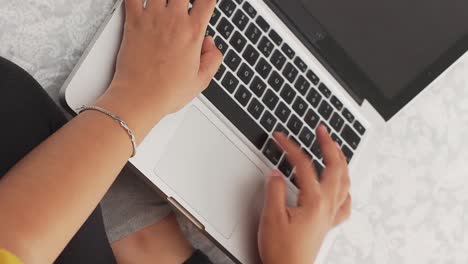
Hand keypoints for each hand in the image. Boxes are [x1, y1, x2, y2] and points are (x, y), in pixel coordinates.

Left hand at [97, 0, 222, 139]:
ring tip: (166, 4)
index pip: (207, 1)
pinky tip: (143, 1)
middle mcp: (173, 21)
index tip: (206, 2)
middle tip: (183, 5)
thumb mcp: (201, 81)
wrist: (139, 97)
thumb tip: (211, 44)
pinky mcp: (133, 21)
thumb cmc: (166, 92)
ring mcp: (152, 18)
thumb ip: (213, 59)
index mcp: (193, 33)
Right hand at [258, 125, 350, 263]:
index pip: (303, 166)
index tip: (280, 137)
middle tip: (321, 131)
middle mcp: (327, 205)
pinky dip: (345, 187)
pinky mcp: (328, 222)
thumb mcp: (272, 218)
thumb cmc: (282, 251)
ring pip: (344, 181)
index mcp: (314, 201)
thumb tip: (276, 172)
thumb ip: (274, 191)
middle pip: (335, 167)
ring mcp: (330, 214)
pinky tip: (341, 184)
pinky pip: (345, 201)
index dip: (290, 148)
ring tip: (335, 147)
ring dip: (341, 160)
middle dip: (328, 145)